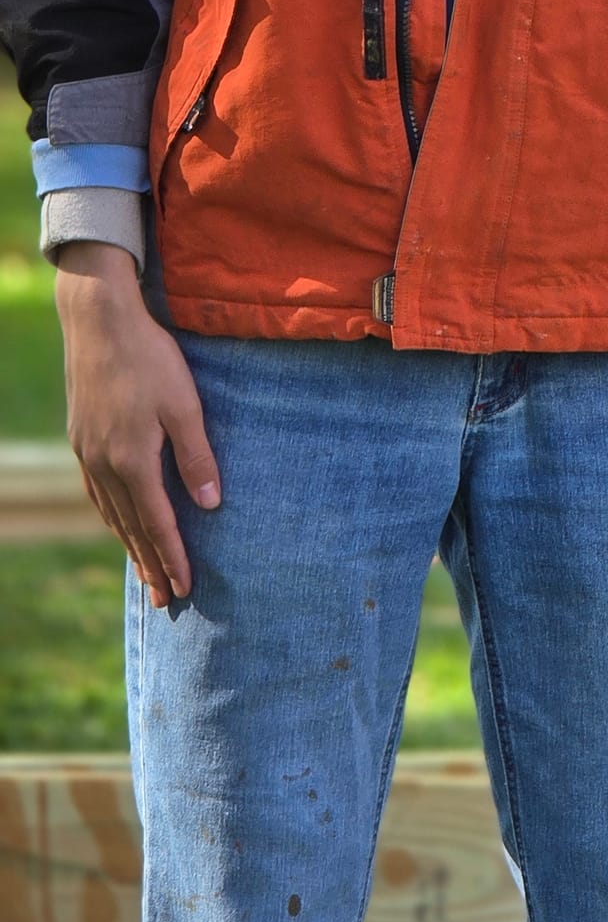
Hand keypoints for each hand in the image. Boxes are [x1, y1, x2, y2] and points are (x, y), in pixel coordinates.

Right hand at [55, 244, 219, 606]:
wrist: (99, 321)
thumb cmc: (150, 359)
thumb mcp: (185, 406)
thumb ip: (197, 458)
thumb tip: (211, 506)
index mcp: (132, 462)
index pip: (158, 523)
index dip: (173, 557)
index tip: (186, 588)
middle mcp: (104, 465)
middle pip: (131, 528)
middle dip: (150, 565)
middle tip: (167, 600)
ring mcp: (88, 452)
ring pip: (111, 512)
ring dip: (130, 544)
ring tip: (145, 572)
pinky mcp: (82, 437)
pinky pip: (97, 491)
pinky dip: (112, 514)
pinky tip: (119, 520)